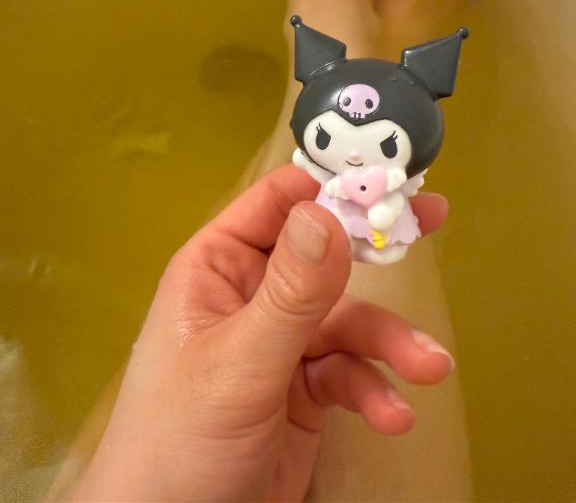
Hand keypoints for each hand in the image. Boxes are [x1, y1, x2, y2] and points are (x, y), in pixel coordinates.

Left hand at [73, 165, 452, 502]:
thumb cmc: (182, 438)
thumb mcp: (238, 363)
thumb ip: (289, 294)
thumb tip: (327, 211)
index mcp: (221, 265)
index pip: (278, 203)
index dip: (329, 188)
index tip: (383, 184)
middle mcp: (254, 293)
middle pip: (326, 254)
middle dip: (377, 245)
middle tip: (434, 216)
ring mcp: (282, 341)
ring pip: (348, 321)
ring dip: (391, 343)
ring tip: (431, 367)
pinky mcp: (306, 389)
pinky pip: (350, 373)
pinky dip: (374, 391)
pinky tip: (391, 417)